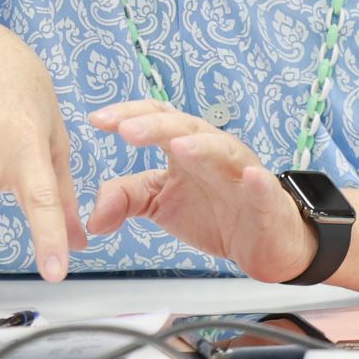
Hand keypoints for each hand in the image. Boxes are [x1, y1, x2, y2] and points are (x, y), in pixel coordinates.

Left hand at [85, 100, 318, 283]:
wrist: (261, 244)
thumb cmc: (213, 213)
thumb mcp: (160, 203)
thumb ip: (125, 199)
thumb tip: (92, 218)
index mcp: (186, 146)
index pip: (157, 118)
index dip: (128, 114)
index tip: (97, 120)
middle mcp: (213, 150)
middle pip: (184, 127)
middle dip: (155, 127)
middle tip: (126, 130)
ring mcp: (242, 172)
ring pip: (222, 150)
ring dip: (201, 147)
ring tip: (178, 147)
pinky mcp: (266, 200)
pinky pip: (263, 187)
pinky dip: (257, 181)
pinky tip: (251, 177)